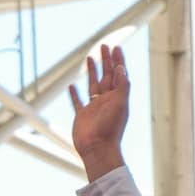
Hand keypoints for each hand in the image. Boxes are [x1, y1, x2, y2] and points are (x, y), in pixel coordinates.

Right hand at [69, 44, 129, 181]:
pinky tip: (72, 85)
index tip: (116, 47)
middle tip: (104, 46)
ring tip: (90, 58)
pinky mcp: (82, 115)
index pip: (118, 75)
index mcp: (118, 98)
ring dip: (92, 71)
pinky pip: (77, 101)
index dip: (118, 61)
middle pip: (106, 76)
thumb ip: (122, 86)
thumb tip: (122, 68)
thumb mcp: (120, 105)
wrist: (98, 149)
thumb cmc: (111, 129)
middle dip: (106, 61)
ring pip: (93, 85)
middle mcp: (107, 101)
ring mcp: (94, 108)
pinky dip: (75, 93)